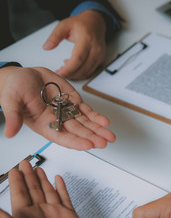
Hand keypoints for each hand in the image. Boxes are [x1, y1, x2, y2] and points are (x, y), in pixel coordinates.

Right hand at [0, 66, 115, 149]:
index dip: (75, 141)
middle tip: (104, 142)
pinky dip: (96, 116)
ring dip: (98, 129)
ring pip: (85, 123)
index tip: (87, 145)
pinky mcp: (73, 101)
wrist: (22, 75)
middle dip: (92, 137)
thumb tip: (9, 133)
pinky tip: (105, 122)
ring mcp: (66, 111)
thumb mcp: (11, 101)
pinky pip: (86, 111)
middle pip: (78, 132)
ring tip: (110, 136)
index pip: (61, 137)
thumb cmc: (14, 89)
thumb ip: (14, 117)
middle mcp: (57, 121)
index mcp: (43, 125)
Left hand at [0, 160, 77, 217]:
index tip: (15, 170)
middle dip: (29, 175)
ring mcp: (54, 212)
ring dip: (43, 179)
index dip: (16, 182)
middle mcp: (40, 212)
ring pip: (48, 191)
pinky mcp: (68, 213)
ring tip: (39, 168)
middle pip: (33, 190)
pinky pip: (65, 197)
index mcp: (26, 215)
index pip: (19, 195)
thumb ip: (5, 216)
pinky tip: (58, 179)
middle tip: (25, 164)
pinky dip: (62, 187)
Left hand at [43, 10, 106, 79]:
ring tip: (64, 69)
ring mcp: (100, 54)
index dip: (68, 69)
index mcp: (86, 39)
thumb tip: (46, 47)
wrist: (95, 22)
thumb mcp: (64, 25)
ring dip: (75, 75)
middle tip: (58, 73)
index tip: (58, 73)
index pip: (78, 58)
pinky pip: (91, 71)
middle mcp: (96, 48)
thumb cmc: (81, 23)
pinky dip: (81, 73)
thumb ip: (54, 37)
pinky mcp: (101, 59)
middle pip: (83, 68)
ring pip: (87, 72)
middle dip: (70, 74)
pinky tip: (73, 67)